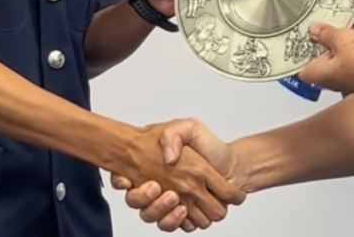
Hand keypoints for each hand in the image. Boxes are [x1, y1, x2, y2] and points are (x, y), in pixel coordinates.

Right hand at [112, 119, 243, 232]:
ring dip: (165, 212)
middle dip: (150, 200)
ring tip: (177, 200)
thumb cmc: (208, 146)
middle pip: (139, 204)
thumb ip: (174, 134)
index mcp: (156, 166)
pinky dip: (177, 221)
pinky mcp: (182, 217)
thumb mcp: (190, 128)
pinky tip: (184, 210)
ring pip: (156, 218)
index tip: (137, 179)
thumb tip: (168, 157)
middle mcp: (160, 187)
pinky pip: (173, 226)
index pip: (124, 178)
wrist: (231, 164)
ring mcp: (171, 203)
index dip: (122, 180)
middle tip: (166, 191)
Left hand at [298, 9, 353, 96]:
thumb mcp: (340, 39)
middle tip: (321, 21)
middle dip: (324, 37)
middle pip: (322, 55)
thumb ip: (325, 33)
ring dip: (343, 33)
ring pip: (342, 50)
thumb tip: (315, 30)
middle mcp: (333, 77)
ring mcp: (349, 73)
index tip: (299, 36)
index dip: (298, 52)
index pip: (300, 66)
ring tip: (342, 13)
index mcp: (320, 73)